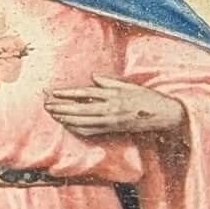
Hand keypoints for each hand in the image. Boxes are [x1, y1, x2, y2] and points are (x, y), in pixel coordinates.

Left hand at [44, 78, 186, 139]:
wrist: (163, 114)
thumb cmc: (147, 98)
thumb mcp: (129, 86)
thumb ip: (110, 82)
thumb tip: (94, 77)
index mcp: (113, 94)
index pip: (85, 93)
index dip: (68, 93)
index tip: (54, 92)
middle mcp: (110, 108)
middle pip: (80, 109)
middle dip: (61, 107)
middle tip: (46, 105)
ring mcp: (111, 121)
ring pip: (83, 122)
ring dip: (66, 118)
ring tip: (53, 114)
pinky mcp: (113, 129)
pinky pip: (92, 131)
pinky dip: (78, 128)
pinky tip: (68, 125)